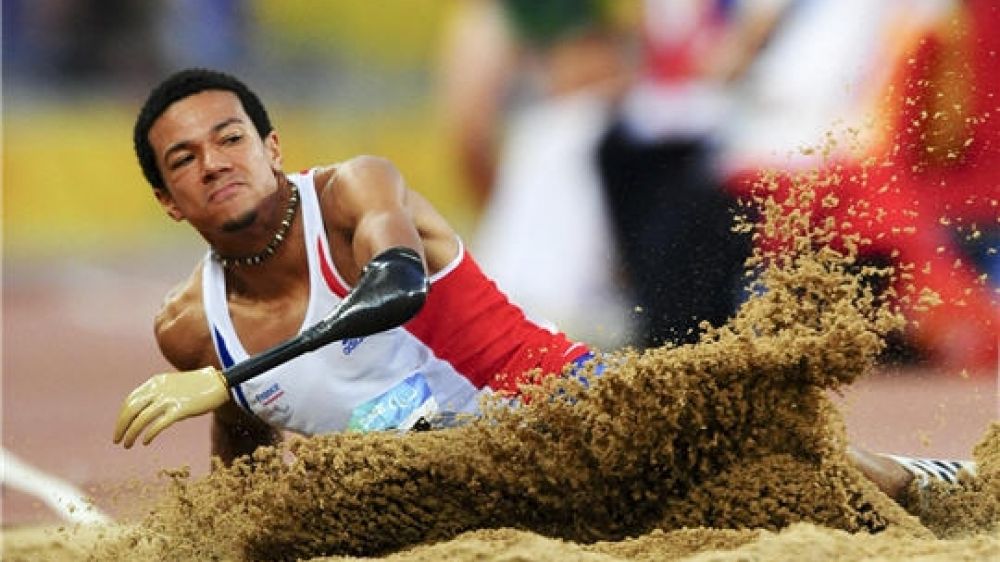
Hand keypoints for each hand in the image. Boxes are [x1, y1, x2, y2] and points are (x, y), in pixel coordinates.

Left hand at [113, 367, 229, 447]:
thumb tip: (143, 414)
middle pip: (131, 410)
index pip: (130, 400)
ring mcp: (170, 399)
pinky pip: (159, 424)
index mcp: (155, 383)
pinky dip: (149, 434)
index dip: (121, 417)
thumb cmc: (196, 386)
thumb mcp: (172, 385)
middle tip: (117, 440)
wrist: (218, 383)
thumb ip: (157, 395)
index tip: (120, 428)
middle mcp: (159, 389)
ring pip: (142, 419)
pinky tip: (145, 442)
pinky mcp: (181, 409)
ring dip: (131, 433)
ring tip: (127, 445)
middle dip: (121, 426)